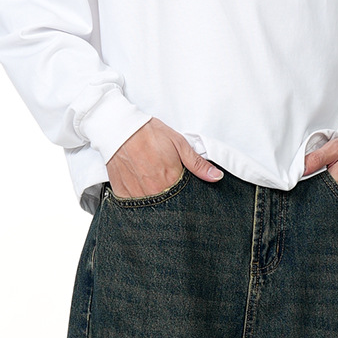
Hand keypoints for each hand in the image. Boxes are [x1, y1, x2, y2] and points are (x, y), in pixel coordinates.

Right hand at [107, 116, 223, 198]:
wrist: (120, 128)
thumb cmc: (150, 134)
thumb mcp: (179, 144)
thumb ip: (198, 164)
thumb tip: (216, 176)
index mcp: (170, 180)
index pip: (184, 200)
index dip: (185, 198)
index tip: (183, 193)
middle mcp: (153, 191)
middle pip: (167, 207)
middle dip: (170, 201)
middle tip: (165, 186)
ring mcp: (137, 195)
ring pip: (150, 209)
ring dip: (154, 202)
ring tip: (153, 188)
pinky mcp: (122, 194)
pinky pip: (133, 206)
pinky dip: (138, 201)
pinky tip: (140, 190)